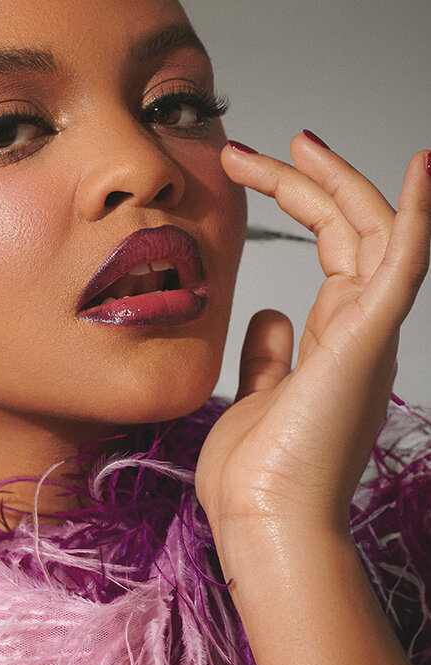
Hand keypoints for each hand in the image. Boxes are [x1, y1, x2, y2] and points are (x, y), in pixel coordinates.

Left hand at [196, 134, 429, 560]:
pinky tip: (421, 169)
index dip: (301, 200)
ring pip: (375, 233)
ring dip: (337, 182)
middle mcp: (362, 328)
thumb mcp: (258, 396)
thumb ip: (269, 355)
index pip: (331, 247)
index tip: (251, 168)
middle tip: (254, 148)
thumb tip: (269, 313)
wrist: (265, 521)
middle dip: (307, 181)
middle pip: (350, 229)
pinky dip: (417, 215)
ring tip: (294, 143)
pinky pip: (404, 265)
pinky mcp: (370, 340)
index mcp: (336, 337)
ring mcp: (370, 333)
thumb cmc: (258, 474)